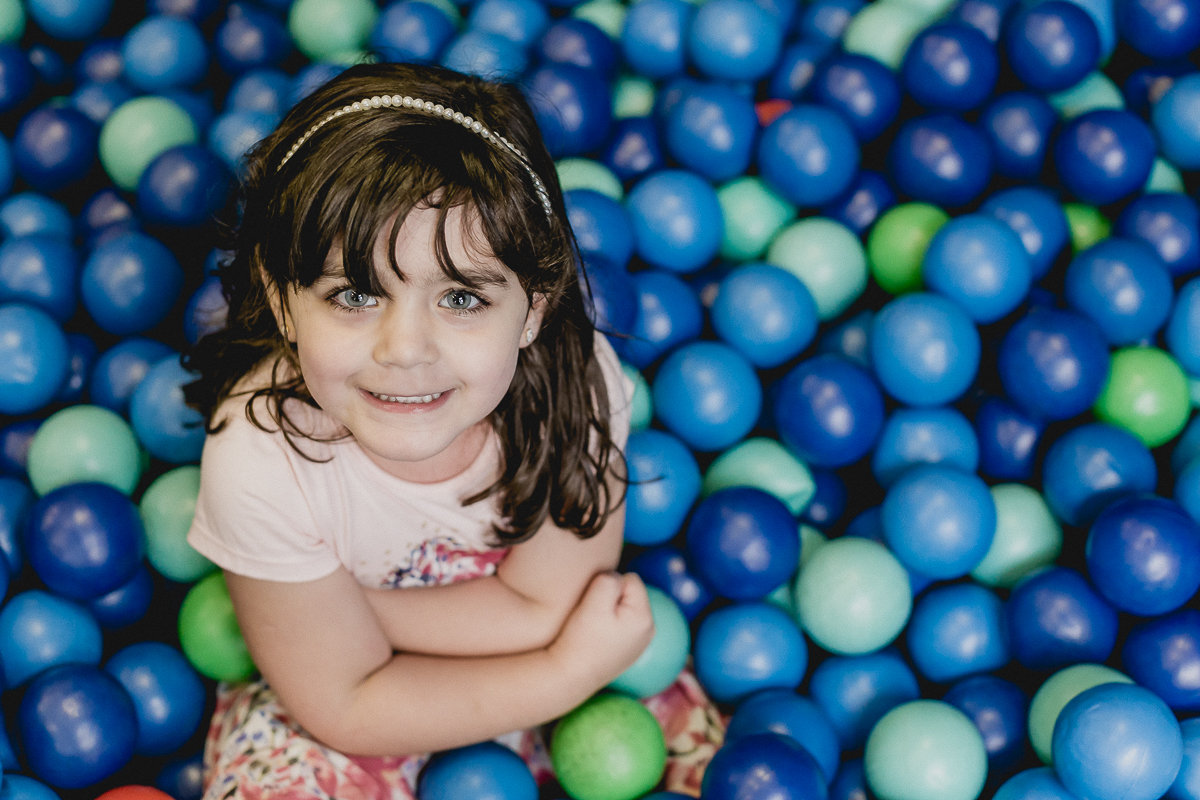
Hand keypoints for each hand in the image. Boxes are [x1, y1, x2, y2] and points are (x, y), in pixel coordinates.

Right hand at [550, 571, 654, 689]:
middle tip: (593, 617)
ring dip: (609, 612)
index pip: (630, 579)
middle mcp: (649, 631)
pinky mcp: (627, 651)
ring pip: (623, 609)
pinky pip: (619, 625)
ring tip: (593, 628)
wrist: (569, 676)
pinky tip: (596, 639)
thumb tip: (616, 578)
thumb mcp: (595, 600)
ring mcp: (639, 643)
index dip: (609, 586)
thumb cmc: (581, 638)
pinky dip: (608, 627)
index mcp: (645, 618)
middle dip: (611, 598)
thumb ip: (610, 578)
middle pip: (629, 594)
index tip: (595, 605)